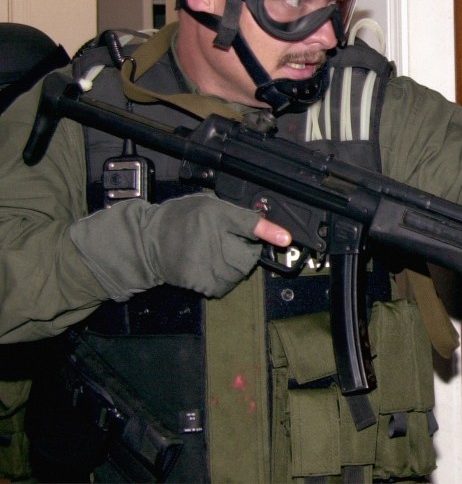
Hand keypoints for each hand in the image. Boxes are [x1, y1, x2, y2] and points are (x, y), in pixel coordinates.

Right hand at [69, 194, 285, 300]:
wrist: (148, 242)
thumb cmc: (180, 219)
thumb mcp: (210, 205)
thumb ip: (237, 215)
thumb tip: (263, 225)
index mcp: (218, 217)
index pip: (250, 224)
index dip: (270, 232)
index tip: (285, 238)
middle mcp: (215, 240)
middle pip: (250, 254)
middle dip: (246, 250)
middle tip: (229, 242)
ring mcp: (209, 264)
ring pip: (240, 271)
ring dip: (236, 266)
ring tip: (217, 254)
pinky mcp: (202, 282)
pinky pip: (225, 285)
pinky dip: (224, 279)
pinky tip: (211, 267)